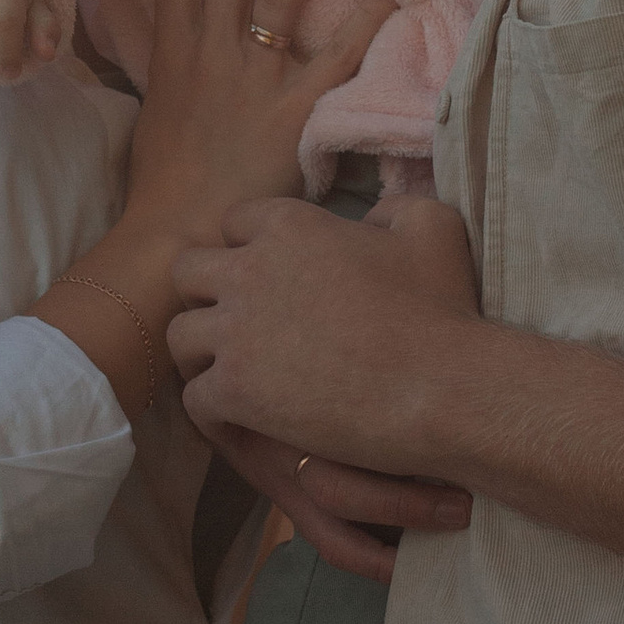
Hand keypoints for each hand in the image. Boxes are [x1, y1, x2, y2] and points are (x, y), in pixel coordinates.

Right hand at [119, 0, 390, 255]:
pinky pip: (333, 59)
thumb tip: (183, 44)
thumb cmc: (163, 184)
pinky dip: (360, 24)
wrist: (174, 237)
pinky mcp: (291, 114)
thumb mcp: (156, 113)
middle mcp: (212, 56)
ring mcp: (253, 82)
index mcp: (174, 56)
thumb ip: (175, 73)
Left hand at [169, 195, 485, 568]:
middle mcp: (250, 271)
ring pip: (179, 335)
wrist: (444, 388)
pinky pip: (194, 396)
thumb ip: (393, 206)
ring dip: (203, 352)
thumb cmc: (443, 308)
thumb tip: (370, 216)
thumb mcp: (433, 227)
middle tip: (240, 324)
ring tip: (232, 371)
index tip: (271, 279)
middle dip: (208, 294)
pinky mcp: (235, 390)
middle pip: (188, 272)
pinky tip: (242, 417)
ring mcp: (237, 333)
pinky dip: (214, 408)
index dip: (248, 249)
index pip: (234, 222)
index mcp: (289, 225)